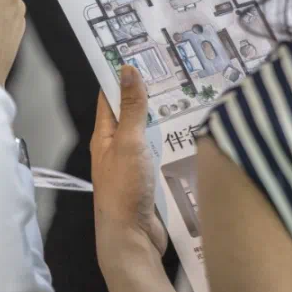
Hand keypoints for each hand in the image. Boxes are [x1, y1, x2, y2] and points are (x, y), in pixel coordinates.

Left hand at [91, 65, 166, 269]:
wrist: (131, 238)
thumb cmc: (124, 188)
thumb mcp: (129, 142)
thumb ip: (131, 108)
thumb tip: (127, 69)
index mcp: (103, 136)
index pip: (109, 97)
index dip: (121, 76)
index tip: (139, 53)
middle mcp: (115, 148)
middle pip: (130, 115)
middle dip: (147, 95)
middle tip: (172, 71)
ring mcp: (131, 166)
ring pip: (147, 135)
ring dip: (161, 119)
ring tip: (186, 97)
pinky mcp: (147, 182)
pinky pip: (159, 155)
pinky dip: (170, 143)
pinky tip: (188, 135)